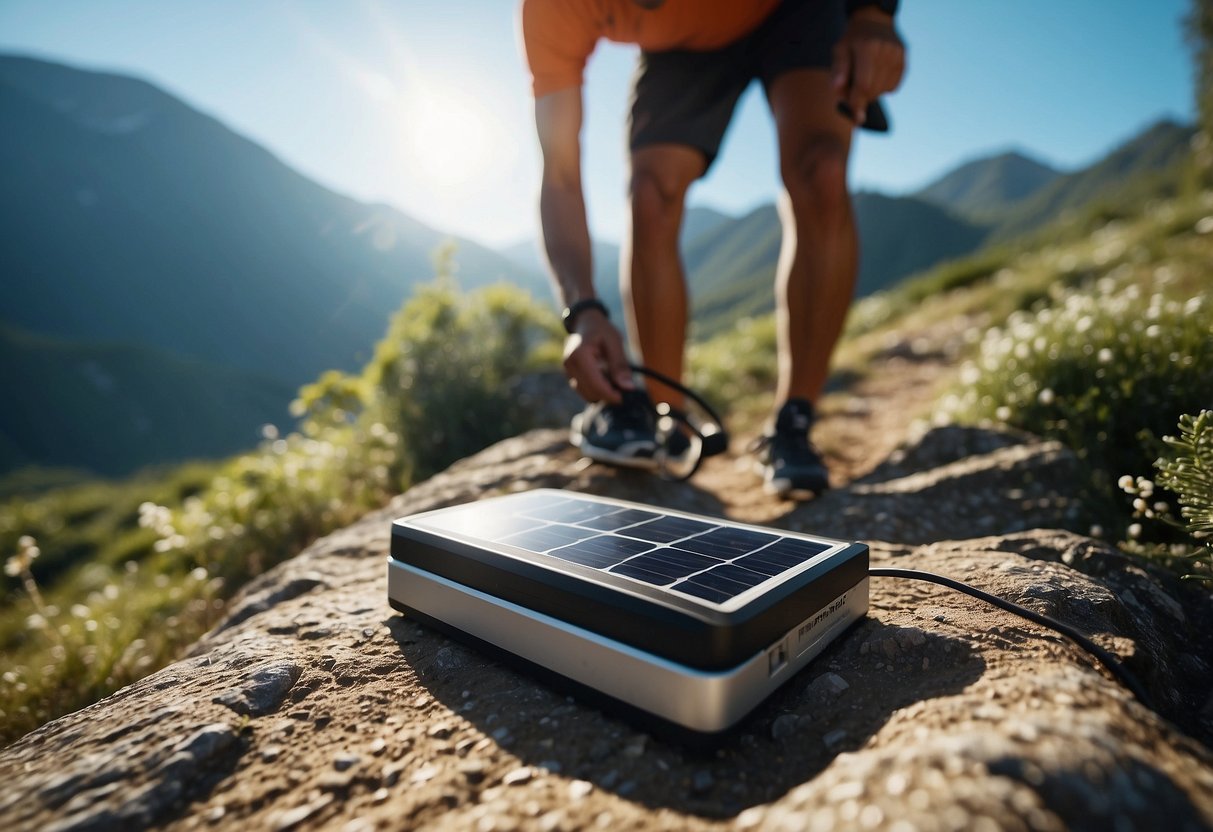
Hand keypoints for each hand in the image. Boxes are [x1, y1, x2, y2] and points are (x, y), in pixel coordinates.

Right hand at [561, 309, 633, 403]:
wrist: (585, 322)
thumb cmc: (601, 330)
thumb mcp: (615, 343)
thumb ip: (620, 365)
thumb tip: (628, 388)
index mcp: (580, 355)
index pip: (595, 384)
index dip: (610, 395)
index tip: (623, 398)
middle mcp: (569, 364)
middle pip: (590, 392)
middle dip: (606, 395)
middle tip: (622, 388)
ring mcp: (567, 371)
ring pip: (585, 394)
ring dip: (601, 393)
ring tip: (614, 381)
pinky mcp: (570, 375)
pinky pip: (583, 390)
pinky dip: (595, 390)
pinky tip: (605, 379)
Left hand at [832, 8, 905, 126]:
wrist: (874, 23)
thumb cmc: (852, 41)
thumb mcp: (839, 51)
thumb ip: (837, 71)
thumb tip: (838, 91)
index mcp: (868, 48)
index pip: (863, 85)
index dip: (858, 103)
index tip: (856, 118)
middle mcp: (886, 51)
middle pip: (874, 90)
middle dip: (861, 97)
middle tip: (852, 90)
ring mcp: (898, 56)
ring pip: (884, 91)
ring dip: (872, 93)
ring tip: (864, 78)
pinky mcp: (904, 61)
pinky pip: (893, 87)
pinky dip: (883, 87)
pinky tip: (876, 75)